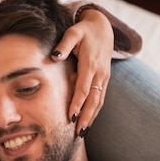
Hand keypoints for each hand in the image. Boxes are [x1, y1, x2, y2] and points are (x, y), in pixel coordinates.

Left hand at [51, 9, 113, 133]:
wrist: (104, 27)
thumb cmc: (84, 31)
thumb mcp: (73, 32)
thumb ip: (64, 44)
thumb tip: (54, 57)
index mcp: (90, 64)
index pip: (83, 88)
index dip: (77, 103)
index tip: (70, 117)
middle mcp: (99, 73)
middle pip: (93, 99)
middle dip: (86, 117)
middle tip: (78, 133)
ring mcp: (104, 77)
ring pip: (99, 101)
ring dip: (91, 118)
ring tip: (82, 133)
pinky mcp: (105, 80)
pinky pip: (101, 98)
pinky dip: (95, 112)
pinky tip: (88, 122)